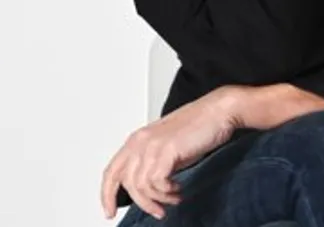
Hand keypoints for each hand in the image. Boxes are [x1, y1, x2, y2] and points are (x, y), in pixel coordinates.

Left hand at [100, 87, 242, 219]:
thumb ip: (152, 166)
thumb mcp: (166, 150)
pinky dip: (167, 191)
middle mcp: (140, 141)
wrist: (217, 112)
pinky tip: (178, 188)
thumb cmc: (196, 130)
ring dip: (159, 198)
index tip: (109, 212)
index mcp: (136, 140)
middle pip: (124, 181)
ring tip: (174, 197)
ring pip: (141, 185)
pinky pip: (156, 182)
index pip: (111, 171)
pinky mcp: (166, 149)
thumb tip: (146, 190)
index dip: (106, 194)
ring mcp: (152, 144)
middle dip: (139, 202)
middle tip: (157, 212)